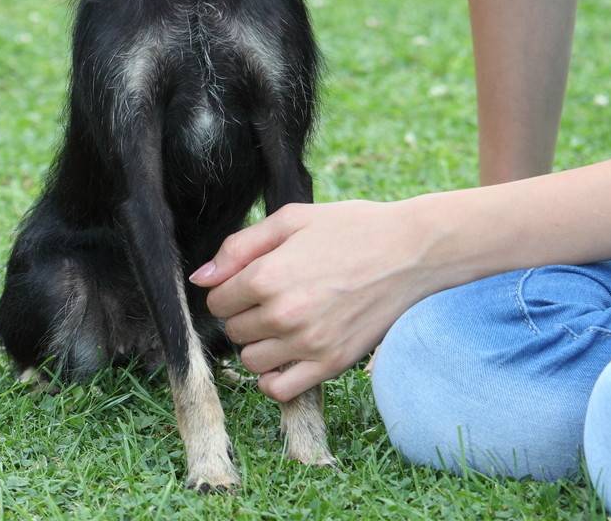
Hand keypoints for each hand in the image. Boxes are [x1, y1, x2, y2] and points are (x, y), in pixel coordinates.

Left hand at [189, 198, 435, 400]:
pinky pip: (279, 389)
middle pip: (233, 329)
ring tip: (286, 319)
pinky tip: (288, 352)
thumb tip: (201, 278)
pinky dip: (274, 377)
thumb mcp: (292, 220)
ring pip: (251, 360)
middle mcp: (283, 314)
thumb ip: (240, 246)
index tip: (252, 278)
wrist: (409, 252)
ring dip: (260, 342)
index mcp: (269, 275)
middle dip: (245, 312)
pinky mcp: (329, 365)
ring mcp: (307, 344)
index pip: (217, 299)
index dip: (231, 287)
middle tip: (276, 293)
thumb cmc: (351, 228)